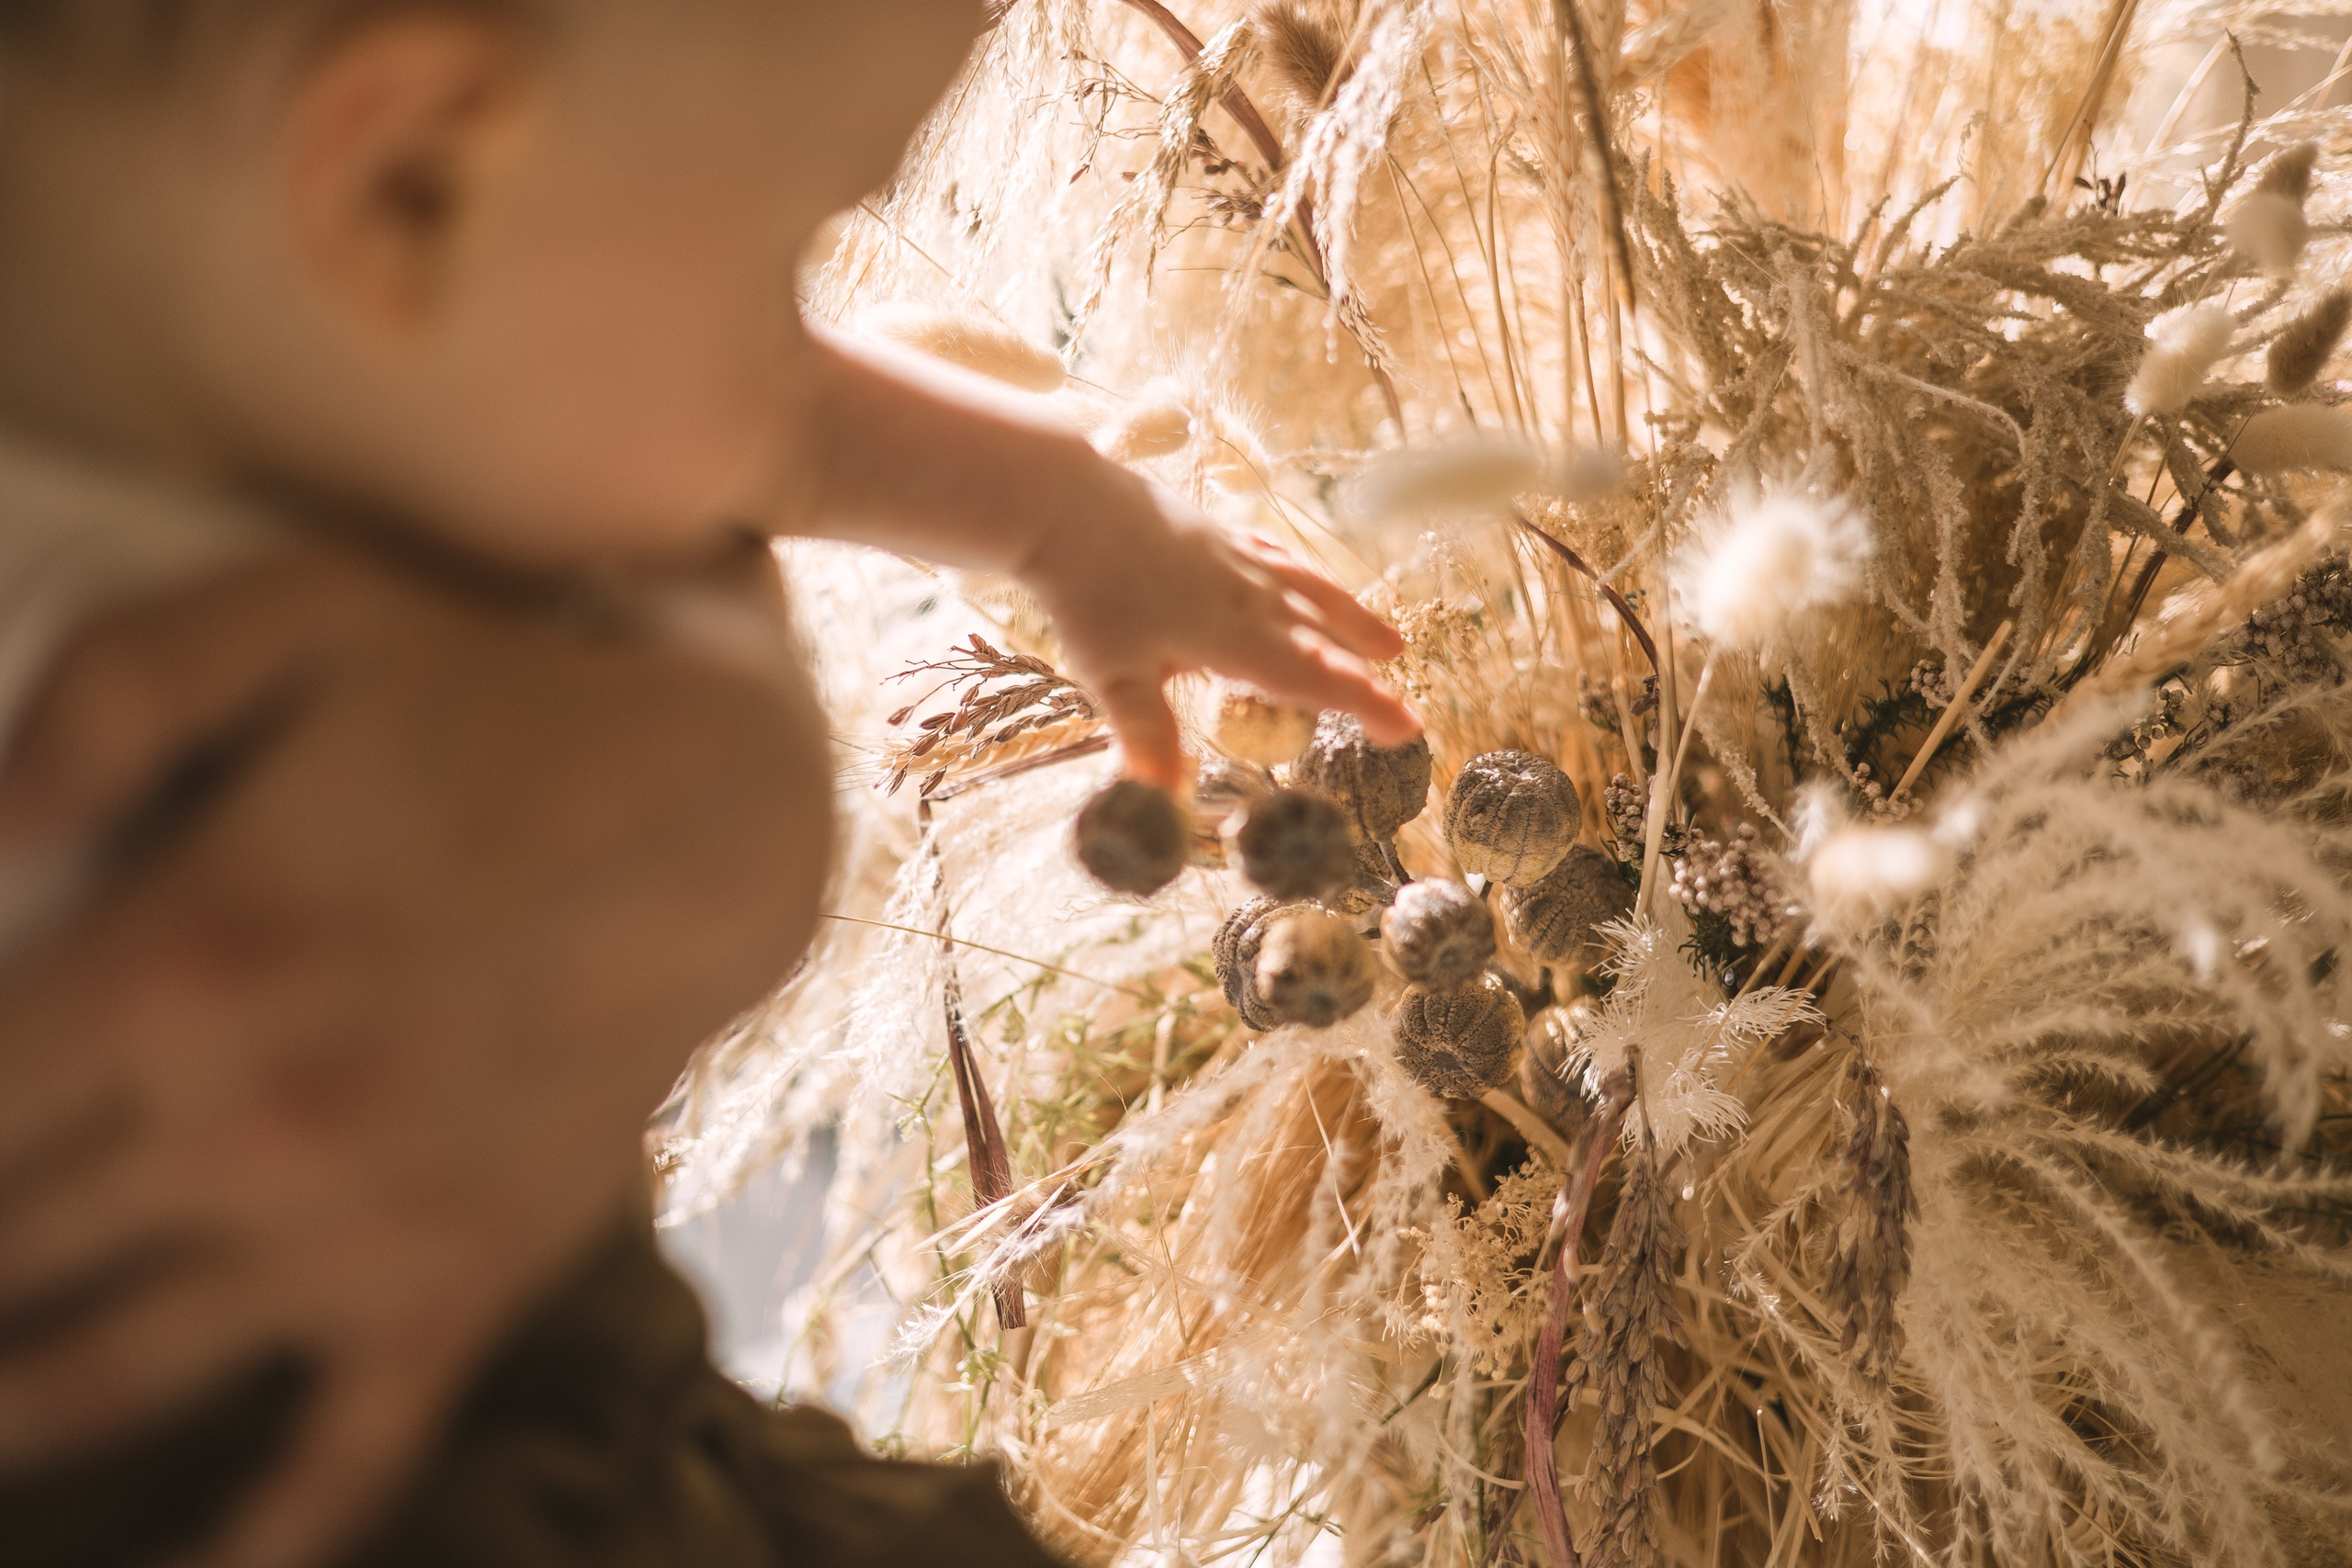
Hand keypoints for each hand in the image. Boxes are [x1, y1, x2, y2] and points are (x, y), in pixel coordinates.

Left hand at [0, 544, 832, 1567]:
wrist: (718, 817)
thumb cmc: (489, 707)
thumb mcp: (295, 616)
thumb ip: (101, 697)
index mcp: (178, 959)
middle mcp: (250, 1124)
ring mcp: (358, 1230)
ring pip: (100, 1376)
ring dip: (0, 1409)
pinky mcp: (456, 1287)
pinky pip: (338, 1460)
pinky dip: (252, 1544)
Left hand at [1020, 468, 1416, 788]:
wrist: (1068, 505)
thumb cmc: (1089, 595)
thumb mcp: (1114, 675)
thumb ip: (1147, 735)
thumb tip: (1164, 798)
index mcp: (1235, 637)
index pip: (1315, 679)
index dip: (1365, 704)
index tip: (1406, 728)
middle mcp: (1251, 596)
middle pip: (1323, 639)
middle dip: (1366, 674)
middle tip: (1402, 705)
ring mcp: (1236, 559)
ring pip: (1311, 592)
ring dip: (1352, 620)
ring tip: (1388, 642)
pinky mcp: (1214, 531)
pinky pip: (1278, 557)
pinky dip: (1304, 576)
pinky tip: (1304, 578)